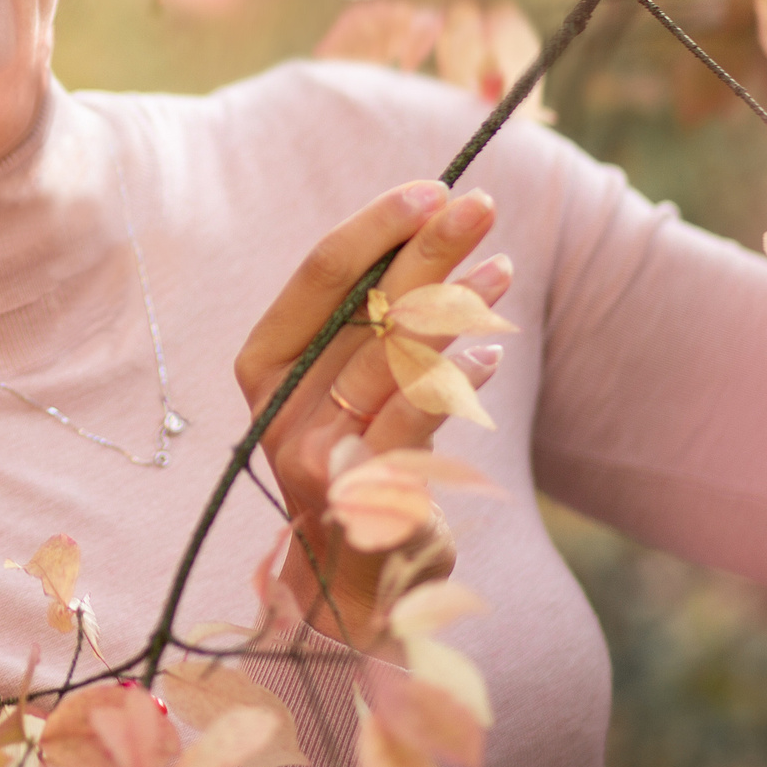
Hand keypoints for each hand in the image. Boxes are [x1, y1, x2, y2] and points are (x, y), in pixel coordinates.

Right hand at [233, 181, 509, 645]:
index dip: (375, 226)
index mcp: (264, 362)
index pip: (316, 274)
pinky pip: (416, 426)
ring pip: (396, 361)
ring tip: (502, 271)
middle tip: (480, 206)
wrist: (350, 578)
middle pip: (364, 307)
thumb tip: (428, 223)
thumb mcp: (346, 378)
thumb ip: (369, 314)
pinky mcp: (367, 497)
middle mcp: (281, 407)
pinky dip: (456, 384)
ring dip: (455, 309)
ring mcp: (320, 456)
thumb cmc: (354, 453)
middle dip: (426, 250)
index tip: (431, 188)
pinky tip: (490, 355)